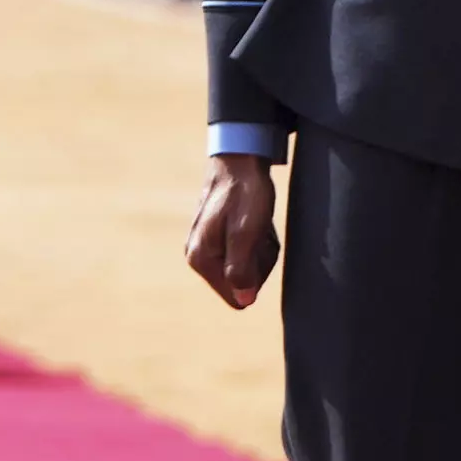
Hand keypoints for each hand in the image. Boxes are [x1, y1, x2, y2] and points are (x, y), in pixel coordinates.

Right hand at [184, 152, 277, 308]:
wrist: (240, 160)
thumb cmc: (244, 193)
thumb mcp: (246, 232)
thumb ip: (241, 269)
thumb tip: (243, 301)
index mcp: (201, 259)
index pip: (236, 296)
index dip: (256, 279)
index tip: (257, 250)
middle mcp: (199, 256)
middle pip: (244, 283)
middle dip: (260, 262)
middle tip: (260, 232)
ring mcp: (208, 246)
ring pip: (249, 266)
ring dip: (262, 248)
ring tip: (259, 224)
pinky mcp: (219, 237)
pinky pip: (248, 251)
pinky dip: (259, 239)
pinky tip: (258, 222)